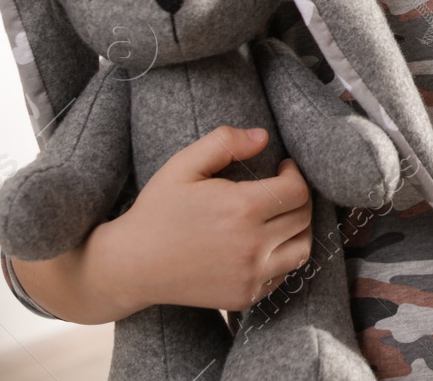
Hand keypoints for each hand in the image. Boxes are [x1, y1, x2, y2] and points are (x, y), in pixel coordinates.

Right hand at [87, 126, 313, 313]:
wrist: (129, 266)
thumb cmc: (157, 211)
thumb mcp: (182, 165)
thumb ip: (224, 142)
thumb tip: (263, 136)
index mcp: (242, 209)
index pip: (297, 189)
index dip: (295, 174)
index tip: (283, 169)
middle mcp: (252, 246)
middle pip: (303, 217)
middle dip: (298, 198)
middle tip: (281, 189)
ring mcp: (250, 275)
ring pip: (302, 249)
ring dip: (299, 229)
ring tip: (281, 216)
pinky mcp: (244, 296)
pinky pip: (283, 275)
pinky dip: (282, 258)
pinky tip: (264, 244)